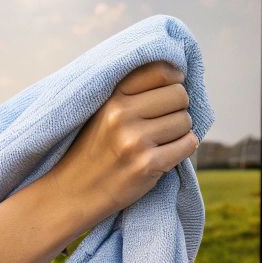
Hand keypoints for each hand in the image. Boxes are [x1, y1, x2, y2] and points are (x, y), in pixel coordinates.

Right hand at [46, 62, 197, 221]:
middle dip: (178, 108)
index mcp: (111, 96)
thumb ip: (131, 91)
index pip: (160, 71)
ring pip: (186, 121)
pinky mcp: (147, 164)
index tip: (169, 91)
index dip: (174, 80)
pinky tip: (166, 153)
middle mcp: (121, 113)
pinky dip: (184, 148)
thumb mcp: (102, 110)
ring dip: (180, 131)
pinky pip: (189, 144)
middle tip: (163, 121)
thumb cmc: (95, 148)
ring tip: (159, 139)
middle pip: (179, 95)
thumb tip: (177, 73)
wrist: (72, 191)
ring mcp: (134, 140)